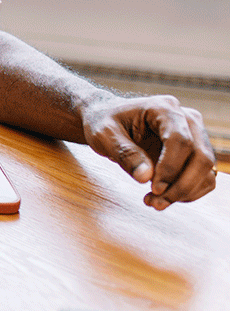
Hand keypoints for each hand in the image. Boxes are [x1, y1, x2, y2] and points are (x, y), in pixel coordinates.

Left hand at [80, 93, 216, 208]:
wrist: (107, 119)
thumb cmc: (104, 122)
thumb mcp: (104, 135)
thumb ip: (124, 153)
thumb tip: (146, 178)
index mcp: (164, 107)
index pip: (181, 140)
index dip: (170, 168)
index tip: (153, 188)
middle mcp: (187, 119)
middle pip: (201, 157)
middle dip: (181, 186)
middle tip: (155, 203)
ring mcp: (195, 135)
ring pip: (206, 170)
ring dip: (185, 193)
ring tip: (154, 202)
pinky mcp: (194, 152)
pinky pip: (204, 177)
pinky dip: (187, 192)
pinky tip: (162, 197)